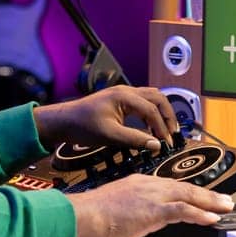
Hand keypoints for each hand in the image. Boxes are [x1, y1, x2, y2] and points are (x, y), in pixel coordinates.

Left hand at [32, 85, 179, 153]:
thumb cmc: (82, 126)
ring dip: (161, 112)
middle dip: (168, 115)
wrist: (63, 121)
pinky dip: (151, 112)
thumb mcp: (109, 135)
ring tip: (165, 130)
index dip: (162, 127)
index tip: (166, 143)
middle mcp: (126, 91)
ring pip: (151, 97)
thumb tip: (156, 145)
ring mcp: (123, 94)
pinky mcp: (119, 100)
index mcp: (125, 96)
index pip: (152, 110)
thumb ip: (135, 139)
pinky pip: (142, 102)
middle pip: (158, 97)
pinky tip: (149, 127)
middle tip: (172, 132)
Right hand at [66, 176, 233, 236]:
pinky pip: (183, 210)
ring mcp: (153, 195)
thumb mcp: (120, 206)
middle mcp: (150, 185)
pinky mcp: (154, 209)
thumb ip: (136, 210)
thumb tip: (144, 220)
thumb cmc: (96, 214)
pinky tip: (211, 218)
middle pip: (186, 187)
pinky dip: (200, 213)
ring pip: (189, 196)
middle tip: (225, 199)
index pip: (173, 186)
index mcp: (141, 183)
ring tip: (225, 207)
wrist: (86, 213)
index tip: (203, 197)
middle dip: (208, 194)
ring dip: (210, 202)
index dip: (191, 192)